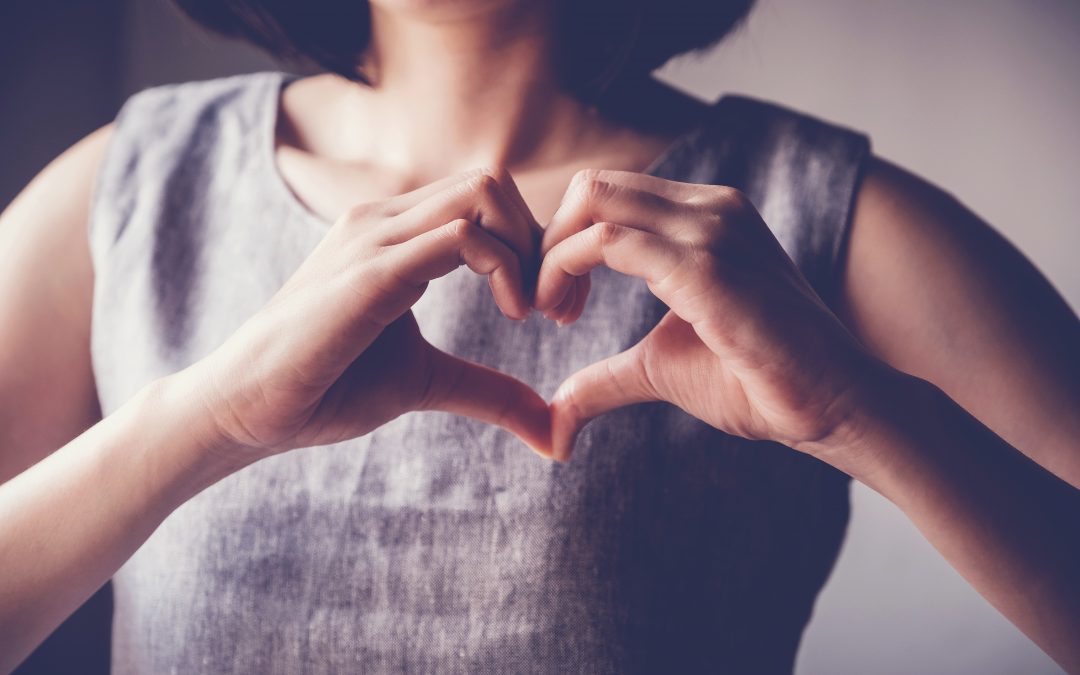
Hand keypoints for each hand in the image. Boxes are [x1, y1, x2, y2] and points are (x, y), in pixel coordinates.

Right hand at [185, 168, 551, 461]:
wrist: (246, 408)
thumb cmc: (326, 387)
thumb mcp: (427, 382)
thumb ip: (489, 391)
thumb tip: (552, 430)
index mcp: (395, 234)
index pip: (486, 200)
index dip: (534, 246)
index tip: (554, 308)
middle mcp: (384, 220)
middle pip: (492, 183)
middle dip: (542, 240)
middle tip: (556, 307)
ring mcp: (374, 238)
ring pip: (483, 193)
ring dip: (529, 249)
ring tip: (532, 311)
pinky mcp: (371, 272)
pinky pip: (460, 237)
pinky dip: (506, 267)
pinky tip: (512, 314)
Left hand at [536, 170, 882, 460]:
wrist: (834, 405)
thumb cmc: (760, 382)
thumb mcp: (663, 367)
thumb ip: (607, 376)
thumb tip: (556, 413)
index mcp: (705, 217)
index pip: (610, 196)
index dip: (565, 243)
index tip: (556, 304)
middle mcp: (709, 208)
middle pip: (594, 186)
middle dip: (550, 240)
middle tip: (543, 305)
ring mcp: (712, 229)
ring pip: (595, 201)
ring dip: (552, 256)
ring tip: (553, 313)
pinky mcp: (707, 265)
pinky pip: (609, 241)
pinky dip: (566, 269)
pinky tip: (566, 316)